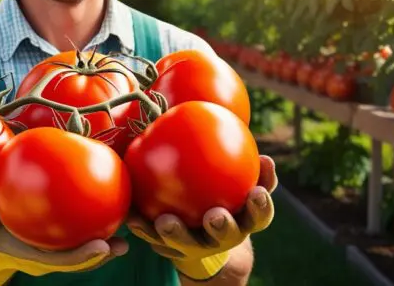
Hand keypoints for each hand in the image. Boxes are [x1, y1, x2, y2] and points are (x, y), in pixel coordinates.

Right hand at [0, 207, 127, 284]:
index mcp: (31, 254)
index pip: (61, 261)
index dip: (82, 257)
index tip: (103, 248)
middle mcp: (47, 255)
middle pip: (79, 259)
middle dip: (101, 255)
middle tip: (124, 245)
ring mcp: (54, 249)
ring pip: (85, 249)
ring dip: (107, 243)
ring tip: (132, 231)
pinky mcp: (58, 238)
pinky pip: (81, 232)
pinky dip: (98, 223)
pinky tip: (116, 204)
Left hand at [126, 155, 277, 279]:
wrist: (204, 236)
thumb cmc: (224, 195)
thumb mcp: (238, 181)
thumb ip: (246, 164)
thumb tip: (255, 143)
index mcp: (244, 221)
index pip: (260, 216)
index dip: (261, 206)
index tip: (257, 192)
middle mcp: (222, 237)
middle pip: (226, 236)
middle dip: (222, 227)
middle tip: (214, 216)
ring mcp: (196, 247)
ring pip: (187, 244)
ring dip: (177, 234)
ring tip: (165, 221)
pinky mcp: (170, 249)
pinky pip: (155, 240)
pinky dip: (144, 228)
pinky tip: (132, 216)